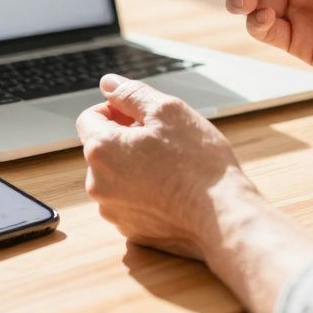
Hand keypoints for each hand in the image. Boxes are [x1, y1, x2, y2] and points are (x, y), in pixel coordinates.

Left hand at [75, 74, 260, 259]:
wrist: (222, 217)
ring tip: (170, 167)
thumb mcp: (168, 111)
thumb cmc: (198, 162)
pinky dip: (144, 192)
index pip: (89, 118)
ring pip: (116, 176)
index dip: (115, 110)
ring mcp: (112, 210)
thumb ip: (131, 93)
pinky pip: (129, 201)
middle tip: (163, 140)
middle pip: (103, 148)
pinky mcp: (130, 229)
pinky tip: (172, 190)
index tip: (141, 116)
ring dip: (134, 166)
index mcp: (101, 150)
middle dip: (126, 139)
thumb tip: (108, 83)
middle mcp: (97, 183)